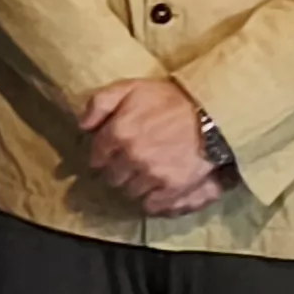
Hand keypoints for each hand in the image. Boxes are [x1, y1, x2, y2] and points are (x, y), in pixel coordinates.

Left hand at [81, 78, 219, 216]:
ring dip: (134, 185)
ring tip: (145, 174)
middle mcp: (132, 156)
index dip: (103, 155)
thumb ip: (100, 103)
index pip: (97, 157)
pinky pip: (150, 205)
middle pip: (111, 177)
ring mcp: (152, 174)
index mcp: (119, 132)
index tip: (111, 153)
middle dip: (117, 171)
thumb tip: (81, 125)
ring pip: (129, 192)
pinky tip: (156, 188)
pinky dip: (151, 200)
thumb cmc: (170, 99)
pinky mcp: (171, 188)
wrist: (212, 113)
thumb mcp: (131, 88)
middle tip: (129, 163)